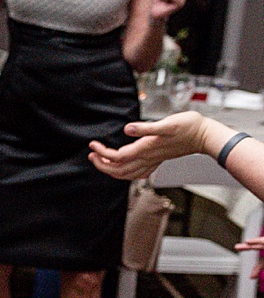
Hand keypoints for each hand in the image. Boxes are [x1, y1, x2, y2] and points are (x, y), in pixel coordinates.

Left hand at [88, 111, 214, 180]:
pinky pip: (139, 172)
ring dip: (111, 170)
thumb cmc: (189, 127)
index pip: (117, 157)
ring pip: (127, 174)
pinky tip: (124, 167)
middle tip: (91, 154)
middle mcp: (148, 158)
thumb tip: (127, 129)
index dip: (102, 153)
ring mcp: (154, 161)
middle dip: (101, 165)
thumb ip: (146, 128)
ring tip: (101, 160)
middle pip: (119, 170)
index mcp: (146, 149)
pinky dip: (126, 173)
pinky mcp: (159, 159)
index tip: (92, 145)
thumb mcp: (167, 123)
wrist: (205, 135)